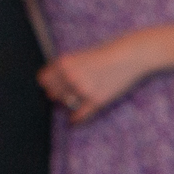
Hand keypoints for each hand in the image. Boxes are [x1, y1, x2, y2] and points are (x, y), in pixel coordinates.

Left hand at [40, 33, 158, 122]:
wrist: (130, 55)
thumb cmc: (107, 53)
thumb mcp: (81, 56)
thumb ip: (65, 69)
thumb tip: (52, 86)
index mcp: (64, 64)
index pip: (43, 80)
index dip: (48, 83)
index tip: (53, 85)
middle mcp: (71, 77)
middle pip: (53, 94)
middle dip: (59, 94)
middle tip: (68, 93)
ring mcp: (83, 90)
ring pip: (66, 104)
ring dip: (69, 103)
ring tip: (77, 100)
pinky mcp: (96, 100)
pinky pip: (79, 115)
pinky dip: (76, 118)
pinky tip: (75, 119)